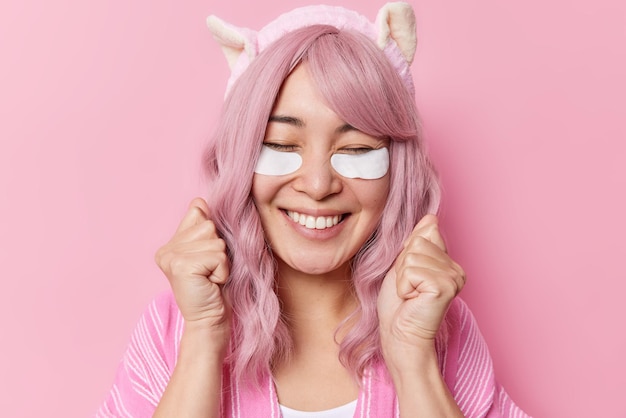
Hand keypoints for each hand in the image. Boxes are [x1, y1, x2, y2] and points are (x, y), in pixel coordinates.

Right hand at [155, 198, 229, 332]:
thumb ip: (202, 227)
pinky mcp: (182, 266)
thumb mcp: (209, 252)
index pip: (199, 215)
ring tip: (210, 278)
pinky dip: (222, 270)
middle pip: (209, 227)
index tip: (206, 261)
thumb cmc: (213, 287)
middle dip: (218, 250)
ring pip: (215, 241)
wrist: (210, 319)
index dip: (212, 238)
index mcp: (169, 245)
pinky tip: (211, 283)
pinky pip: (218, 256)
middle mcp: (165, 250)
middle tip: (210, 272)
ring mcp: (171, 258)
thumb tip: (199, 201)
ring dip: (222, 262)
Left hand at [377, 215, 464, 353]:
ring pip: (412, 256)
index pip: (425, 233)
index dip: (407, 254)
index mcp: (449, 263)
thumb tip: (430, 217)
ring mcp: (453, 277)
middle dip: (403, 265)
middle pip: (418, 242)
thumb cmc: (399, 305)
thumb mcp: (405, 265)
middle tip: (409, 289)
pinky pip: (411, 271)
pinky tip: (413, 300)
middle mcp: (456, 269)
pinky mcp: (444, 286)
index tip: (411, 278)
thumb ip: (417, 242)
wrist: (400, 335)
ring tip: (411, 296)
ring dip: (402, 278)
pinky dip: (404, 286)